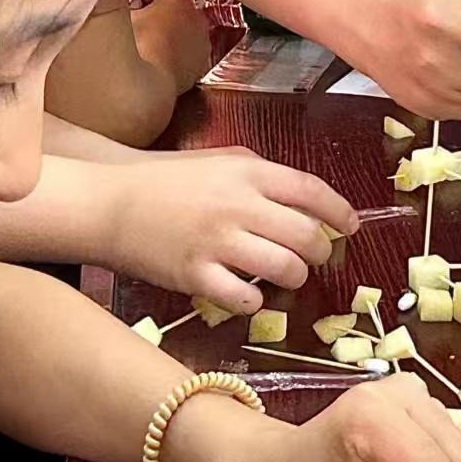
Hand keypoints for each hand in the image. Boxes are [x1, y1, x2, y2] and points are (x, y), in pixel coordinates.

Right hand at [105, 150, 357, 309]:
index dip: (339, 211)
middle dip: (321, 250)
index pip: (311, 191)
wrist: (110, 203)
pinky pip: (246, 298)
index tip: (351, 226)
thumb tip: (308, 200)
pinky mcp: (195, 276)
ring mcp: (217, 243)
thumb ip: (264, 176)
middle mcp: (238, 206)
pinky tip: (251, 293)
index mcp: (248, 172)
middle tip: (316, 255)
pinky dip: (257, 300)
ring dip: (295, 276)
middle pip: (306, 235)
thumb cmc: (168, 180)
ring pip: (285, 268)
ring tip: (287, 274)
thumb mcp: (221, 161)